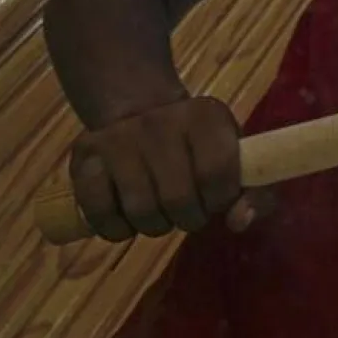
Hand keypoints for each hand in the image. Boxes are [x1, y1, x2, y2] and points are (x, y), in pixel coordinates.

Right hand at [69, 96, 270, 240]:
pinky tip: (128, 218)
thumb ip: (254, 192)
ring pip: (140, 210)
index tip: (215, 198)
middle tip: (188, 211)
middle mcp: (159, 122)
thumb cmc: (197, 144)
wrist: (137, 109)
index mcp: (205, 117)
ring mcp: (117, 139)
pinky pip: (100, 213)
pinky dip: (116, 229)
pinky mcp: (83, 158)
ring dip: (155, 226)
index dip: (219, 199)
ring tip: (161, 213)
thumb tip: (238, 223)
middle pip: (178, 199)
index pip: (217, 173)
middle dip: (189, 218)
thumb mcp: (234, 155)